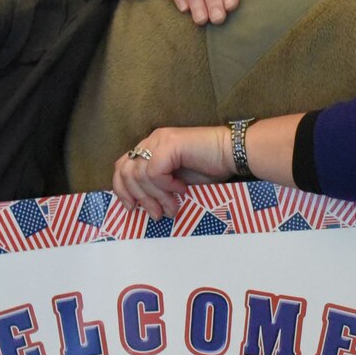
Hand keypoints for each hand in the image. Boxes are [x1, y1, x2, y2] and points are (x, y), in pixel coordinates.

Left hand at [112, 125, 233, 217]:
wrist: (233, 154)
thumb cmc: (210, 168)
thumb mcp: (176, 181)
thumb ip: (157, 187)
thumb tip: (141, 207)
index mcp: (150, 147)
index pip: (122, 167)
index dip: (122, 189)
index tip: (131, 208)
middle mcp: (151, 140)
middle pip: (126, 172)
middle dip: (139, 198)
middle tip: (156, 214)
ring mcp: (160, 140)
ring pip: (140, 175)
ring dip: (156, 197)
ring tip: (171, 208)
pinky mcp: (170, 144)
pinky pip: (155, 172)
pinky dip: (166, 186)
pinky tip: (181, 189)